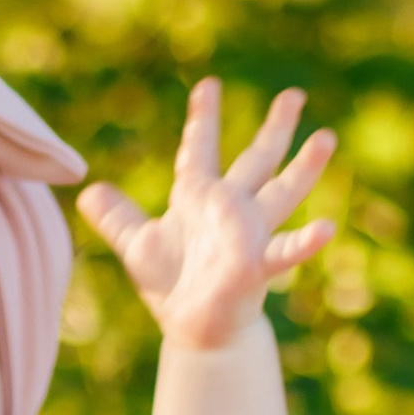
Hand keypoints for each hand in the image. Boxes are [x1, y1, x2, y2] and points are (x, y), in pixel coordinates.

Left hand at [78, 82, 337, 352]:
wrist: (194, 330)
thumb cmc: (173, 285)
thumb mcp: (138, 246)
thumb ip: (117, 216)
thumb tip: (86, 191)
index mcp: (199, 196)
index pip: (199, 148)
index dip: (203, 118)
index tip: (209, 84)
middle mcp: (230, 208)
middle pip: (256, 159)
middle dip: (275, 128)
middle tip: (295, 94)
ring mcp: (248, 235)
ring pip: (281, 193)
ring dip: (304, 168)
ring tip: (327, 138)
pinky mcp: (255, 267)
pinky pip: (285, 252)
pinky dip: (305, 243)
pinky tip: (328, 229)